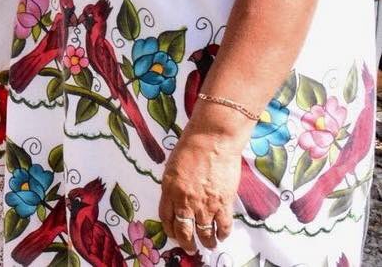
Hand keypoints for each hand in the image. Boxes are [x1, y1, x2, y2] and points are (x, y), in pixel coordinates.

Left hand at [159, 129, 241, 252]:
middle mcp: (185, 201)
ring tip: (209, 245)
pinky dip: (223, 233)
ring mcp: (205, 204)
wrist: (213, 139)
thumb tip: (177, 200)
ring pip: (204, 233)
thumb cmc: (191, 146)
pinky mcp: (223, 203)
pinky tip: (222, 235)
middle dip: (186, 243)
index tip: (173, 234)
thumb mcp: (172, 166)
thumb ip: (173, 186)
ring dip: (206, 242)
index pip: (166, 217)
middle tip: (189, 249)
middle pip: (183, 230)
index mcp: (169, 189)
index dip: (170, 229)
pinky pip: (223, 225)